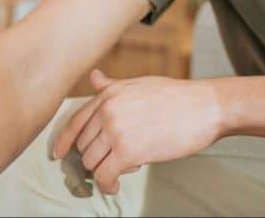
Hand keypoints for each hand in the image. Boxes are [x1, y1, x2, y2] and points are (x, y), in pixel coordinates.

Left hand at [51, 70, 221, 193]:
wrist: (206, 107)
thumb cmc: (178, 97)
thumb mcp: (141, 85)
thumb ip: (113, 86)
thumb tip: (95, 77)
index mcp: (110, 94)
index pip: (76, 121)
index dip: (65, 140)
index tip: (58, 153)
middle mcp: (108, 110)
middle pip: (84, 145)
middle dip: (96, 156)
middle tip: (116, 158)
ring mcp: (116, 131)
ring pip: (92, 162)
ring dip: (104, 171)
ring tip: (124, 168)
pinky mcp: (128, 152)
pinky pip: (104, 176)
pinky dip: (107, 185)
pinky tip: (115, 186)